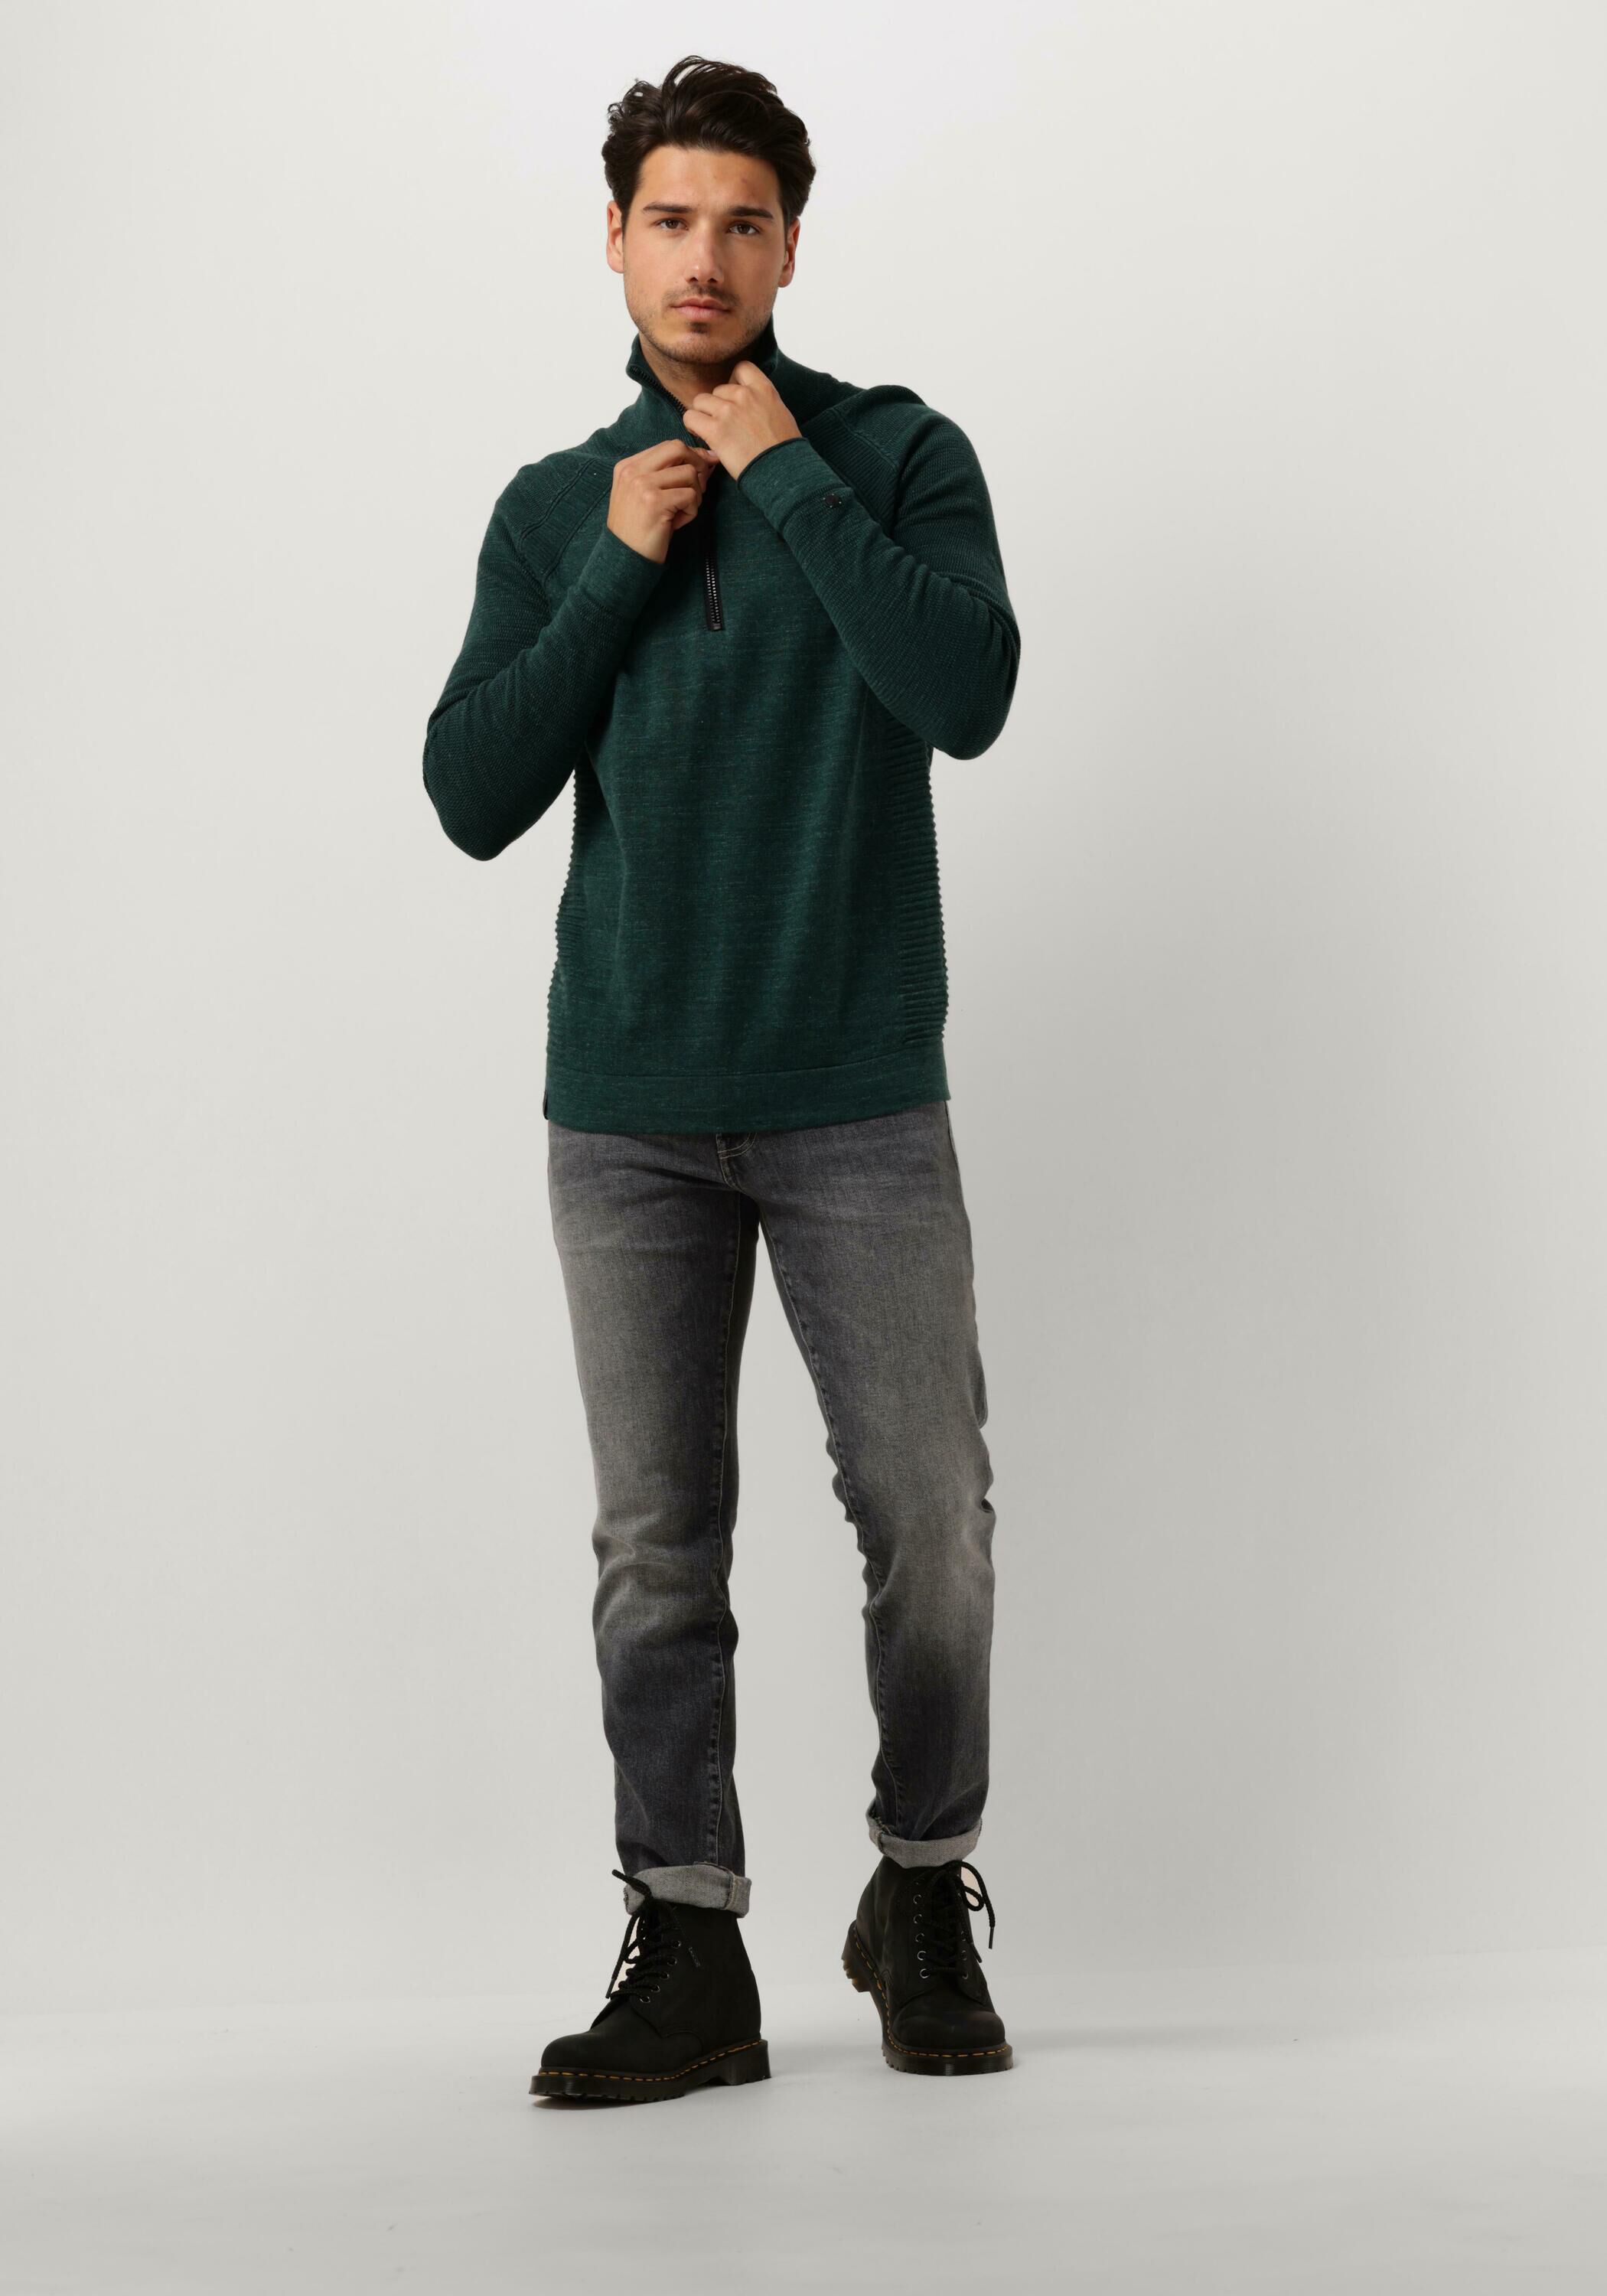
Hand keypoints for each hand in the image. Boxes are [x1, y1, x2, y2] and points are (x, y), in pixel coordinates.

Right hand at [607, 439, 721, 563]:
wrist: (624, 558)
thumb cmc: (639, 528)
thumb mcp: (644, 494)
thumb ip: (664, 475)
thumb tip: (704, 457)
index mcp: (628, 466)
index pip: (667, 446)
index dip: (690, 455)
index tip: (704, 467)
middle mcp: (633, 471)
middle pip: (678, 448)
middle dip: (697, 464)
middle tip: (700, 486)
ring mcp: (642, 485)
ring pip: (688, 473)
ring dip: (695, 494)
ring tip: (683, 512)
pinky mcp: (655, 502)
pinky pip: (689, 496)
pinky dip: (691, 511)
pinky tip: (677, 523)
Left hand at [681, 361, 801, 481]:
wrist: (783, 471)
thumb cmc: (784, 450)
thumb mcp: (780, 414)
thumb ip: (762, 402)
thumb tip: (749, 406)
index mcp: (763, 389)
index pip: (741, 368)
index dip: (733, 381)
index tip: (734, 398)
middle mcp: (744, 395)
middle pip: (718, 390)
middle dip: (718, 406)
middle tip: (723, 425)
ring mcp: (728, 410)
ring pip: (700, 401)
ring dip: (703, 415)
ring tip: (710, 431)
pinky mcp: (715, 429)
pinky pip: (690, 417)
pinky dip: (692, 426)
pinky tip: (701, 435)